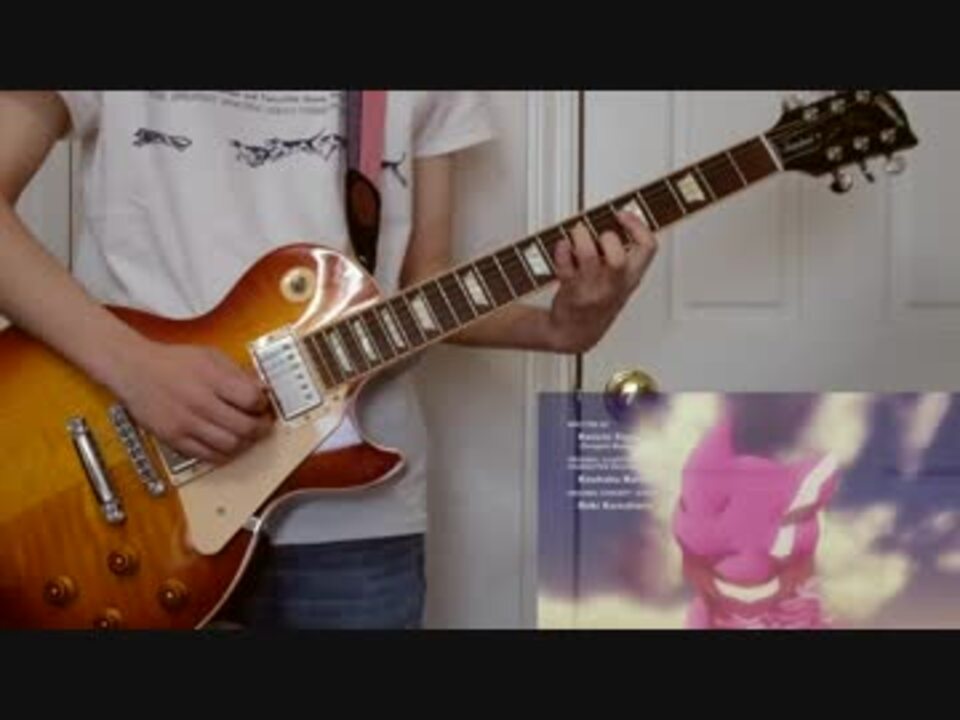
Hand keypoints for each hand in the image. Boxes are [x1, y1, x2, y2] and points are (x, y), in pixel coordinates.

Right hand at [110, 340, 272, 464]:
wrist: (134, 370)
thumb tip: (263, 389)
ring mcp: (186, 423)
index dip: (263, 405)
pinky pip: (207, 456)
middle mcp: (200, 402)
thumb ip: (238, 373)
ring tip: (246, 436)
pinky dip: (223, 454)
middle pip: (245, 427)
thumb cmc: (174, 362)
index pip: (252, 399)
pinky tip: (227, 445)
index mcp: (212, 378)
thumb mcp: (211, 356)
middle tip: (262, 425)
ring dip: (245, 444)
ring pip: (230, 445)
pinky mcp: (174, 439)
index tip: (262, 405)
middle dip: (261, 428)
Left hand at [547, 212, 657, 352]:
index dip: (637, 225)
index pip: (648, 248)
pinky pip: (564, 266)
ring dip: (581, 238)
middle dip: (608, 237)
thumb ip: (624, 258)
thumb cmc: (598, 304)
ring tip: (577, 233)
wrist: (575, 334)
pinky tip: (562, 246)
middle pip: (619, 257)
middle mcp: (613, 285)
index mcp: (631, 279)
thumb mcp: (621, 285)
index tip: (622, 215)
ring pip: (588, 257)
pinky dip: (561, 250)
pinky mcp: (570, 291)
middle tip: (599, 233)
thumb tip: (616, 223)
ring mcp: (591, 289)